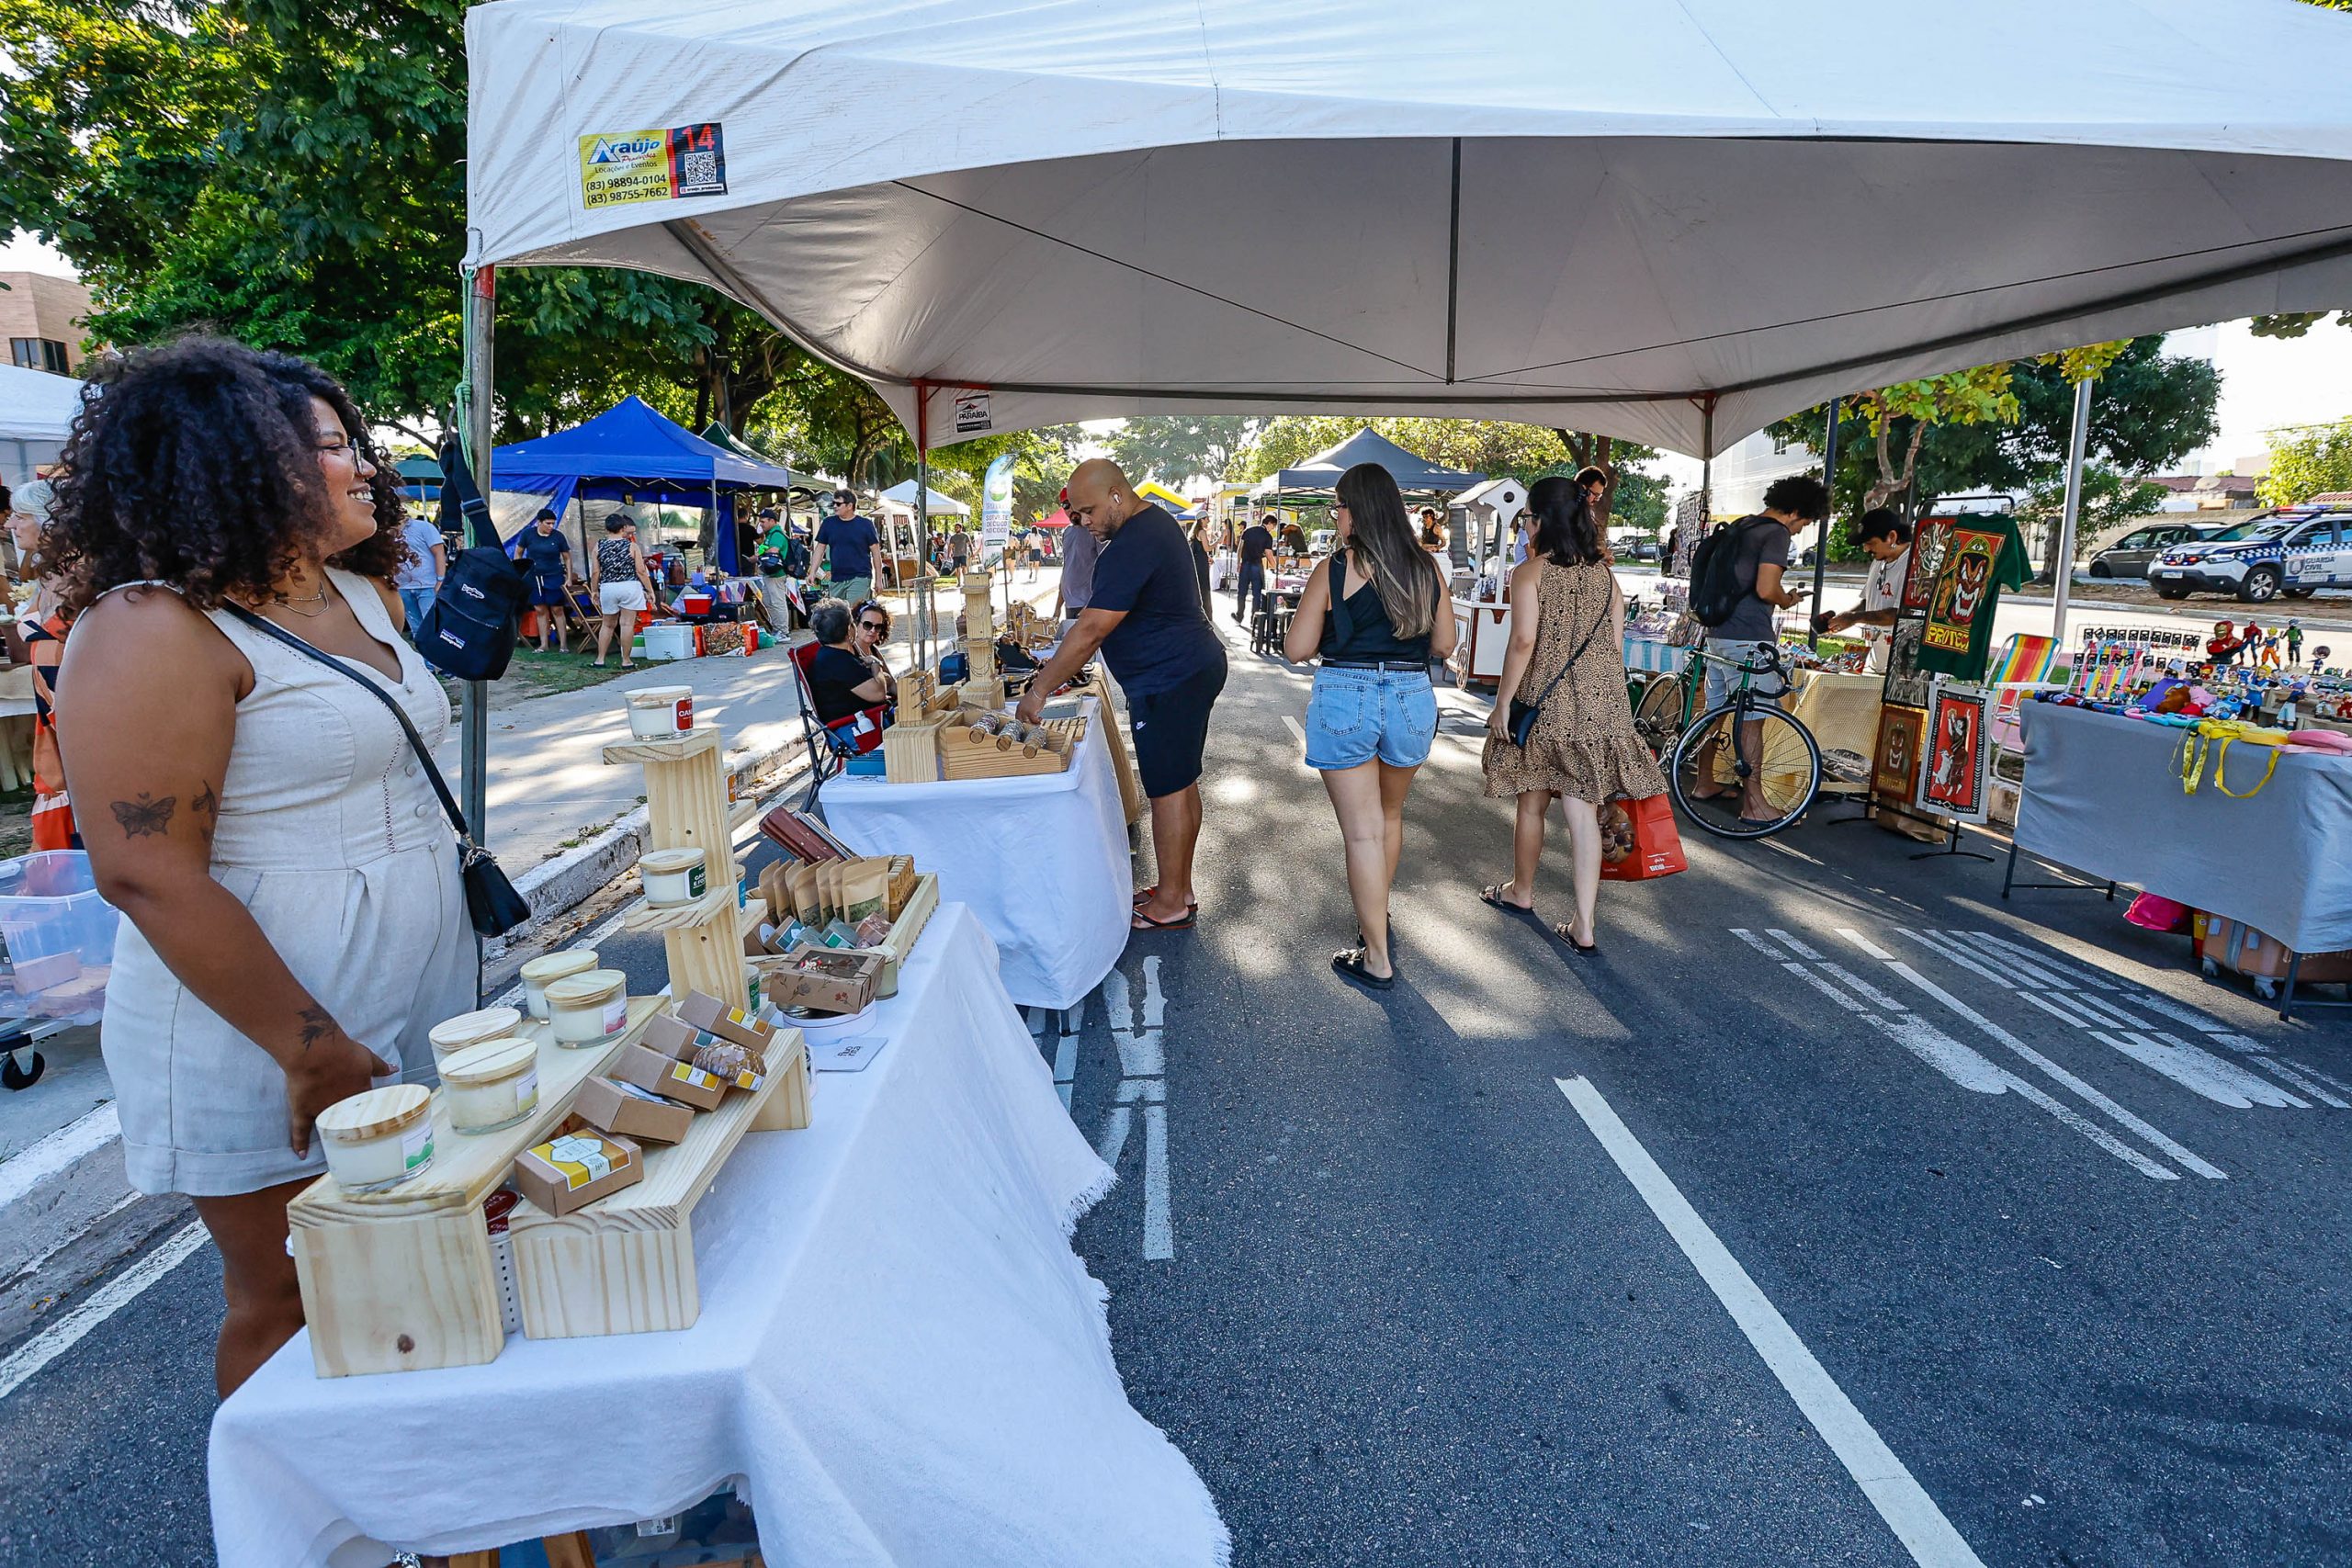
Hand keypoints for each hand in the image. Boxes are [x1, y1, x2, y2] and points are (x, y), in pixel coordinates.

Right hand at [283, 1025, 395, 1158]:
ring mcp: (322, 1111)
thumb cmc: (343, 1052)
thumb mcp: (367, 1057)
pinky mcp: (303, 1110)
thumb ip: (381, 1067)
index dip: (371, 1113)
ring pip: (329, 1127)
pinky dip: (299, 1142)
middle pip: (351, 1121)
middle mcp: (342, 1107)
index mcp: (359, 1095)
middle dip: (355, 1127)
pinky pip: (300, 1130)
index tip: (374, 1118)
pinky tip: (301, 1154)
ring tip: (337, 1145)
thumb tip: (395, 1069)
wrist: (316, 1051)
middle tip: (357, 1133)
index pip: (369, 1109)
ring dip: (333, 1135)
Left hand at [1014, 688, 1045, 726]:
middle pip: (1021, 721)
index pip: (1017, 717)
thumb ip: (1027, 708)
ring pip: (1028, 722)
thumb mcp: (1028, 702)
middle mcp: (1020, 710)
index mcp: (1019, 707)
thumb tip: (1030, 713)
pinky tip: (1040, 718)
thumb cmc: (1035, 694)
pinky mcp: (1031, 713)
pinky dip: (1037, 721)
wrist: (1038, 690)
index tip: (1027, 722)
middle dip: (1028, 723)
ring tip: (1037, 721)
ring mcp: (1025, 712)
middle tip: (1033, 723)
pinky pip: (1034, 720)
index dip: (1022, 721)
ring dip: (1033, 723)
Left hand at [1487, 705, 1512, 741]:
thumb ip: (1489, 720)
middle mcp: (1493, 725)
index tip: (1498, 737)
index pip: (1492, 732)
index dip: (1496, 735)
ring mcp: (1498, 726)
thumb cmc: (1498, 709)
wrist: (1501, 705)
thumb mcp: (1491, 715)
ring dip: (1503, 738)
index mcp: (1490, 723)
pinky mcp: (1503, 725)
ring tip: (1506, 740)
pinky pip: (1505, 733)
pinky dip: (1507, 737)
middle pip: (1496, 735)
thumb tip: (1487, 724)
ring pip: (1501, 735)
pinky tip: (1509, 740)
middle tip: (1503, 739)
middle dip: (1500, 738)